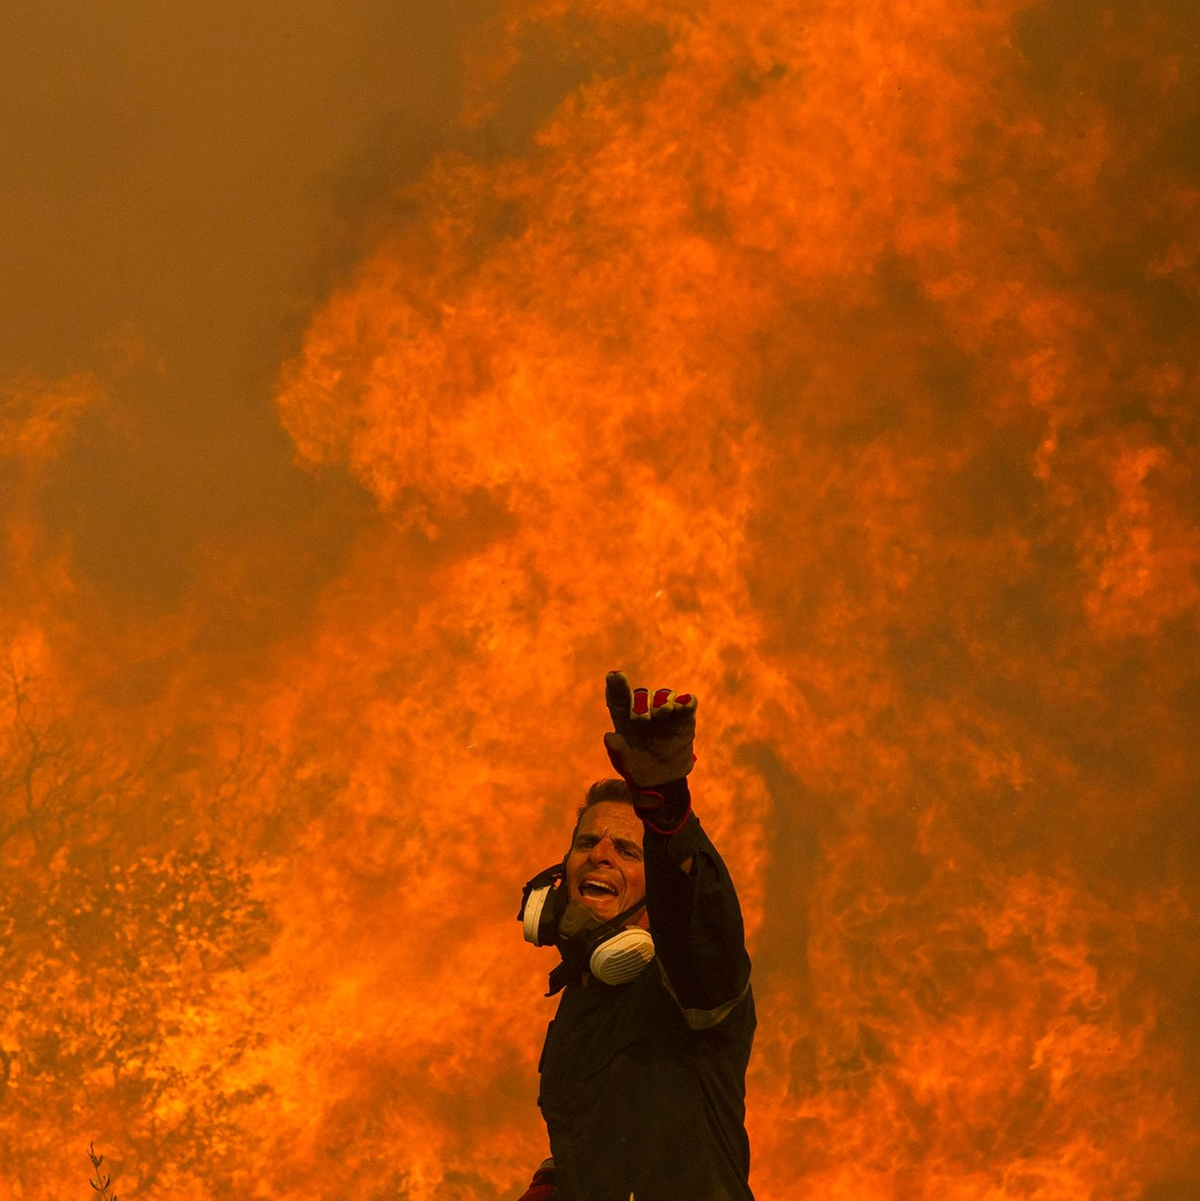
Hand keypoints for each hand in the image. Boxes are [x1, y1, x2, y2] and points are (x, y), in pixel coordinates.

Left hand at [603, 670, 696, 788]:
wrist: (662, 781)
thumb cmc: (638, 770)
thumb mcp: (625, 764)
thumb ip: (618, 751)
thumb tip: (609, 736)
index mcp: (625, 718)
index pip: (618, 698)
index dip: (616, 686)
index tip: (615, 676)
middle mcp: (644, 711)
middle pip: (642, 696)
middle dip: (643, 702)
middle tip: (642, 719)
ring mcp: (665, 713)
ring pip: (664, 695)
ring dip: (664, 700)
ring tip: (664, 712)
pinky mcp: (684, 718)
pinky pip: (687, 702)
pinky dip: (687, 701)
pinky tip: (686, 703)